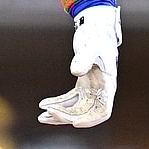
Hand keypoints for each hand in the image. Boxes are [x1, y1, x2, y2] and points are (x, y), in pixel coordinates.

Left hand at [38, 5, 120, 127]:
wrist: (95, 26)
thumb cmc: (96, 34)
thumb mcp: (91, 45)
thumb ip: (85, 58)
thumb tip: (75, 72)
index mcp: (107, 84)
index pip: (103, 111)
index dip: (90, 120)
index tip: (74, 122)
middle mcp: (101, 89)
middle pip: (85, 112)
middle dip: (67, 116)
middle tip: (47, 114)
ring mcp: (91, 87)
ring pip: (76, 108)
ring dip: (59, 114)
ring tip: (41, 116)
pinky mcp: (82, 83)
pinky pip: (70, 99)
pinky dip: (58, 103)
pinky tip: (43, 103)